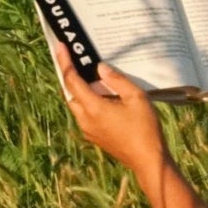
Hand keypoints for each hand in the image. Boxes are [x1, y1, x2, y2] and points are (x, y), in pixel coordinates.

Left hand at [51, 36, 164, 173]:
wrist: (147, 160)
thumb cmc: (145, 128)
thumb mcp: (136, 98)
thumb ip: (117, 80)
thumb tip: (100, 67)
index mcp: (93, 108)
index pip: (72, 81)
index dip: (65, 62)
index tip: (60, 47)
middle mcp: (85, 119)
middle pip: (69, 93)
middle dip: (70, 76)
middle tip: (74, 60)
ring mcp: (88, 130)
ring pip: (76, 105)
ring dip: (79, 90)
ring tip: (90, 77)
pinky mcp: (94, 136)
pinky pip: (84, 115)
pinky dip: (87, 102)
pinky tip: (101, 97)